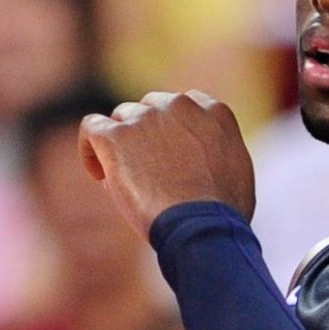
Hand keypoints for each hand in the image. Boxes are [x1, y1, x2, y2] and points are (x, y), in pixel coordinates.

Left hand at [78, 90, 255, 237]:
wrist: (199, 225)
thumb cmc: (223, 213)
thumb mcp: (238, 172)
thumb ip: (218, 150)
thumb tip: (201, 158)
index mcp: (211, 111)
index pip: (183, 104)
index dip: (171, 127)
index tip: (166, 151)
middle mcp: (178, 105)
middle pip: (150, 108)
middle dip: (145, 133)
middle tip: (143, 169)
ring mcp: (145, 118)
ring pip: (121, 118)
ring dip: (120, 143)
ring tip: (120, 179)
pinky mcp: (115, 136)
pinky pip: (92, 128)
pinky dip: (90, 149)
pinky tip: (98, 172)